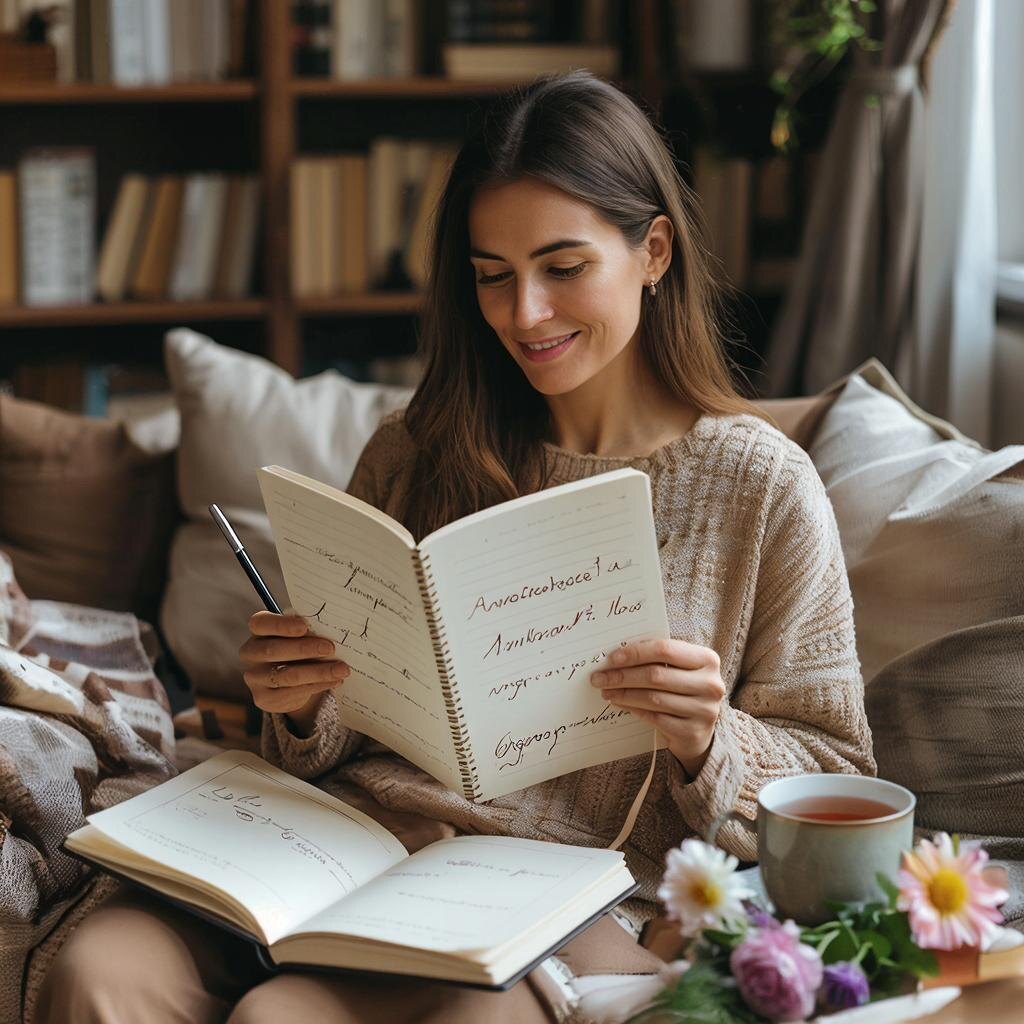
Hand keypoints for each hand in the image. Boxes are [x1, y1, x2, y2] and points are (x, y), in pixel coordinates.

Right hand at [239, 611, 349, 716]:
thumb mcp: (300, 636)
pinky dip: (317, 686)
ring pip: (286, 675)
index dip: (281, 625)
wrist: (289, 681)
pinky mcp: (263, 698)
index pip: (260, 624)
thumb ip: (307, 632)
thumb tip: (329, 632)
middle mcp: (250, 653)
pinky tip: (333, 681)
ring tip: (341, 669)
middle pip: (273, 650)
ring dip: (318, 672)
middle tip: (330, 648)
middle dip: (305, 649)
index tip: (304, 626)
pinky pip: (292, 693)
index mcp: (258, 631)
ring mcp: (254, 677)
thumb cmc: (297, 648)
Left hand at [589, 638, 724, 778]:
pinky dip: (633, 708)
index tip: (612, 658)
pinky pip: (654, 717)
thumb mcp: (679, 669)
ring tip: (606, 691)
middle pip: (656, 675)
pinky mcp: (692, 732)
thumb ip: (657, 658)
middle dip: (623, 675)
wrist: (699, 729)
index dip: (636, 652)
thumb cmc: (683, 690)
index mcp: (707, 659)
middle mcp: (710, 684)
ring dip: (624, 693)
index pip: (666, 650)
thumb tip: (617, 655)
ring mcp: (704, 710)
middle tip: (599, 677)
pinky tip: (620, 703)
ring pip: (653, 698)